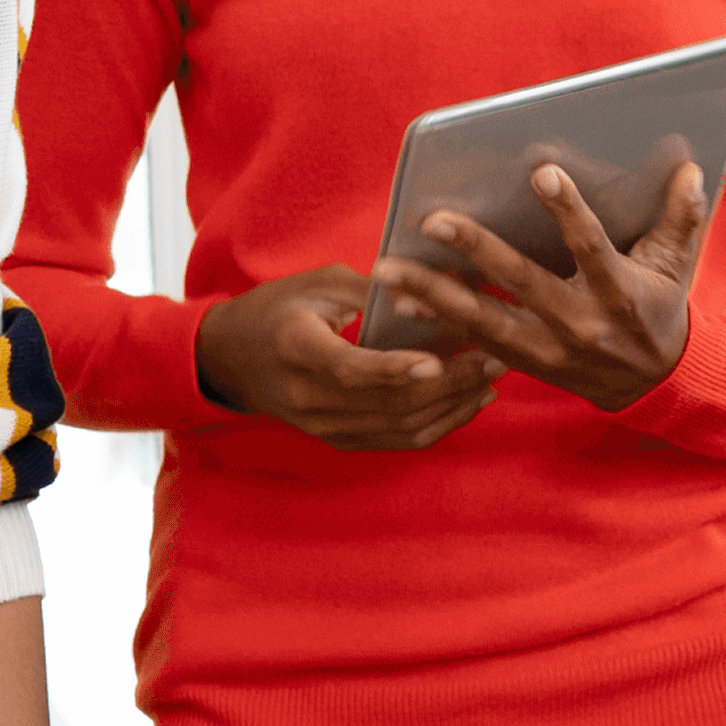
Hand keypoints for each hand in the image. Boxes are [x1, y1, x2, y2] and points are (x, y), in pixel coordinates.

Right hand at [195, 265, 499, 448]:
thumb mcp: (318, 284)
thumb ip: (375, 289)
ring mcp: (323, 426)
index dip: (396, 369)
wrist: (232, 359)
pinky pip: (397, 441)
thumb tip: (440, 285)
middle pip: (387, 402)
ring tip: (491, 377)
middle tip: (493, 356)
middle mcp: (308, 398)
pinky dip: (438, 425)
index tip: (439, 360)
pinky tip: (469, 403)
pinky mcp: (338, 440)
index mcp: (297, 350)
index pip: (351, 369)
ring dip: (452, 406)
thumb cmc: (278, 309)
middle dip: (448, 383)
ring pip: (399, 427)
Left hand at [370, 160, 707, 412]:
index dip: (568, 210)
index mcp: (620, 293)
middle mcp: (581, 325)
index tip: (541, 171)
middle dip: (475, 250)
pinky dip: (438, 326)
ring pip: (484, 321)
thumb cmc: (660, 308)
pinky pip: (476, 346)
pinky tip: (401, 306)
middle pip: (522, 283)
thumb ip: (683, 217)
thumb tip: (692, 169)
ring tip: (389, 271)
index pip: (592, 247)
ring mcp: (550, 350)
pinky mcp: (528, 365)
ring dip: (433, 295)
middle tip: (432, 220)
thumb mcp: (678, 264)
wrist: (656, 384)